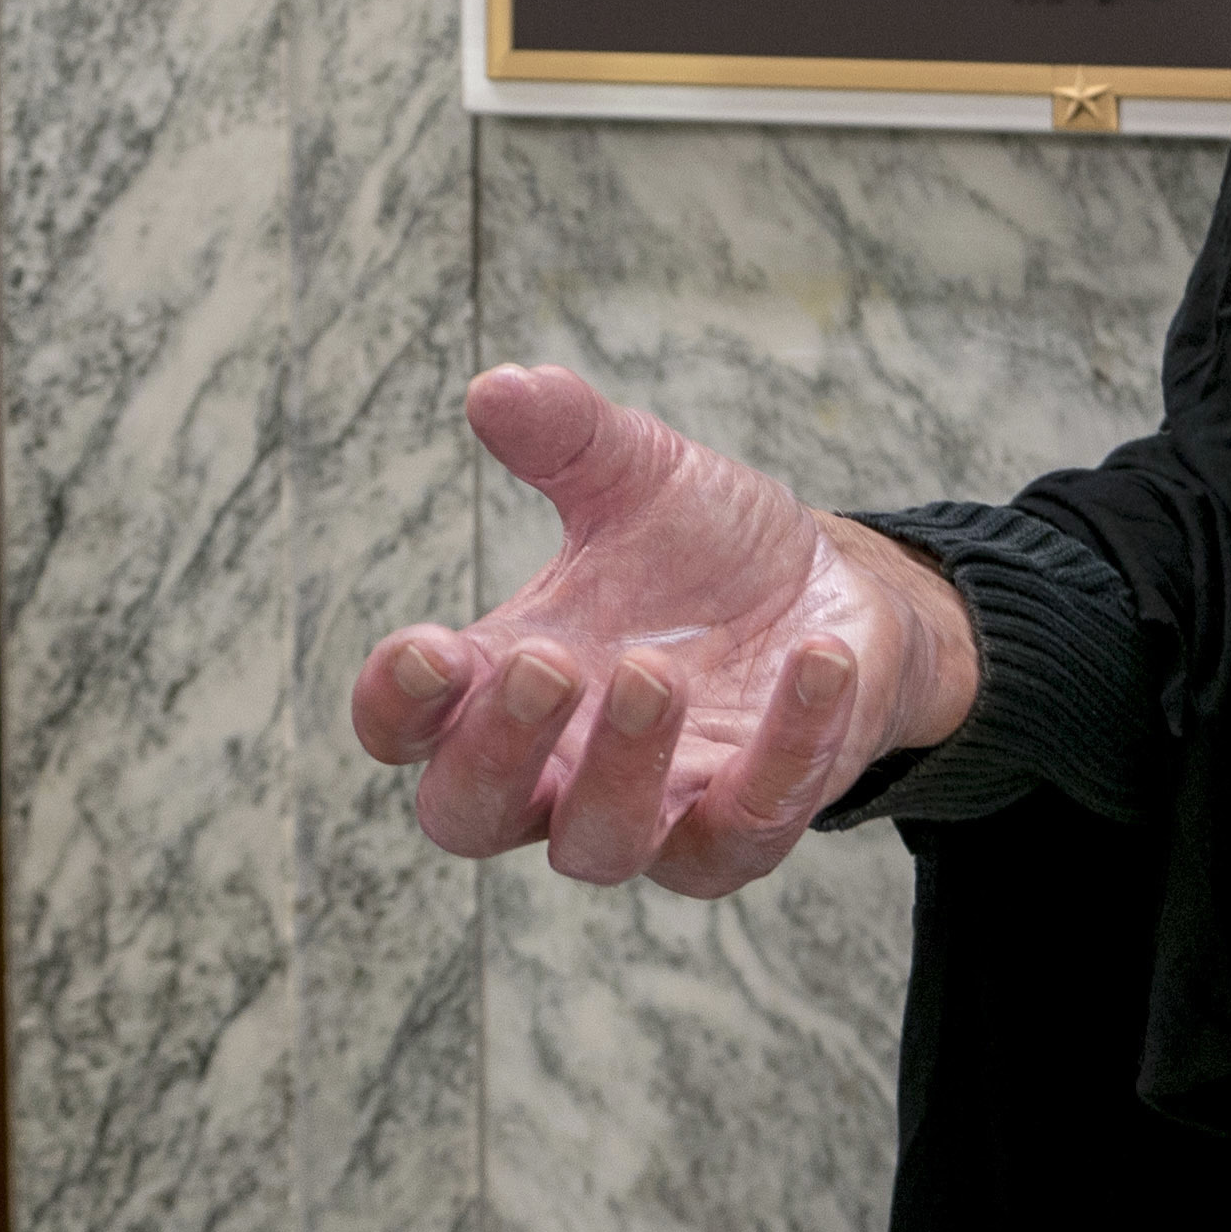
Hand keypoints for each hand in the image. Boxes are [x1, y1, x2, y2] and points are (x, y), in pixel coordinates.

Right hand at [351, 366, 982, 893]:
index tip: (427, 649)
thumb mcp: (640, 477)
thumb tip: (498, 386)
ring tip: (656, 670)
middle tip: (545, 663)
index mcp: (501, 686)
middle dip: (496, 751)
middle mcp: (556, 769)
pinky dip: (784, 750)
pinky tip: (817, 662)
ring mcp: (650, 812)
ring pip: (598, 845)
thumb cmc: (705, 553)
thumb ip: (568, 438)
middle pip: (470, 814)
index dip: (396, 705)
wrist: (834, 595)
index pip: (405, 729)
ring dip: (622, 768)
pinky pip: (748, 826)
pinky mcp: (745, 825)